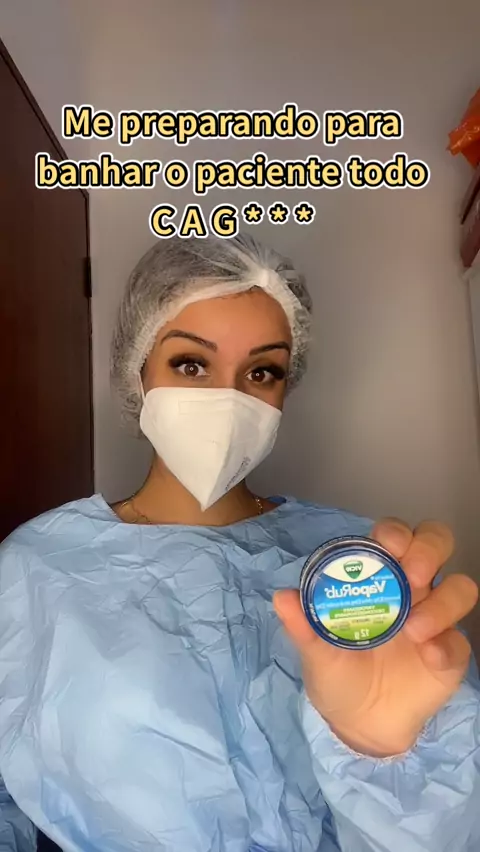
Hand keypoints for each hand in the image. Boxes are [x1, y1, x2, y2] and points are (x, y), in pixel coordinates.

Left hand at [274, 520, 478, 756]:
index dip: (395, 532)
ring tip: (413, 630)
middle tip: (414, 575)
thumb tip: (282, 597)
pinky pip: (460, 641)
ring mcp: (436, 618)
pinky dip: (447, 646)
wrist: (359, 723)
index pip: (394, 536)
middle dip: (429, 549)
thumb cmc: (337, 672)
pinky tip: (428, 658)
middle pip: (437, 543)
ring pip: (460, 587)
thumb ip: (301, 624)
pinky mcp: (451, 652)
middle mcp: (412, 588)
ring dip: (441, 603)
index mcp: (377, 575)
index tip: (388, 545)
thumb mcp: (314, 650)